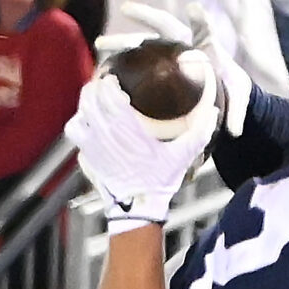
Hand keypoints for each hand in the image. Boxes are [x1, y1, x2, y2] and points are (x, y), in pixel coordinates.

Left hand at [64, 72, 216, 230]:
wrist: (138, 207)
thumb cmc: (159, 181)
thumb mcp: (183, 155)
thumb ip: (199, 132)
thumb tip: (213, 111)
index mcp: (128, 128)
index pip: (109, 94)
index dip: (110, 83)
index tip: (118, 81)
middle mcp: (106, 133)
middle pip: (91, 97)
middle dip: (96, 86)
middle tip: (106, 84)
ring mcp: (93, 144)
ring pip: (80, 112)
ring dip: (86, 101)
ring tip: (96, 99)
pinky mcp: (86, 155)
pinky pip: (74, 130)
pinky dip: (79, 121)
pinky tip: (88, 121)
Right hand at [102, 3, 250, 135]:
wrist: (220, 91)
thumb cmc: (230, 90)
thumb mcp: (237, 99)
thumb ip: (237, 112)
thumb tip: (234, 131)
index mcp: (205, 46)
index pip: (204, 29)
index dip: (200, 20)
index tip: (194, 9)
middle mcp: (183, 42)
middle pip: (163, 24)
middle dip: (145, 14)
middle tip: (125, 9)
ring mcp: (166, 51)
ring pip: (142, 41)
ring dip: (121, 41)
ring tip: (100, 44)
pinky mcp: (155, 64)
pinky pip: (136, 61)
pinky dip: (120, 64)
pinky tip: (103, 71)